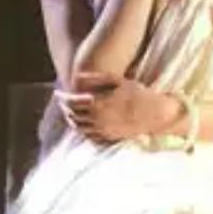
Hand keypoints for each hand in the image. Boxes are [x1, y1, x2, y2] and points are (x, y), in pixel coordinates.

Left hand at [56, 71, 177, 142]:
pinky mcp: (108, 137)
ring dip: (71, 119)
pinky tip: (82, 123)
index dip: (62, 97)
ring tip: (69, 112)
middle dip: (64, 108)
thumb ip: (96, 78)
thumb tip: (78, 77)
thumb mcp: (118, 80)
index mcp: (98, 104)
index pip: (71, 102)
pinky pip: (89, 135)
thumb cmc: (137, 93)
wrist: (154, 113)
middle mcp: (97, 119)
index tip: (58, 93)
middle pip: (72, 115)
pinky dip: (81, 129)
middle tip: (62, 102)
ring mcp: (103, 130)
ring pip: (78, 127)